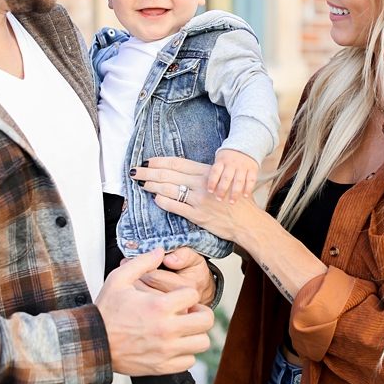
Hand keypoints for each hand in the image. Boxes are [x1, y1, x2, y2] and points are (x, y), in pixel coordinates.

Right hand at [97, 248, 213, 376]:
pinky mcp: (163, 366)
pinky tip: (173, 344)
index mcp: (159, 306)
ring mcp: (167, 350)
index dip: (187, 292)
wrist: (94, 343)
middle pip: (206, 320)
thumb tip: (160, 251)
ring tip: (183, 329)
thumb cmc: (106, 311)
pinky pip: (190, 360)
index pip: (193, 294)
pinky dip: (185, 353)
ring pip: (202, 342)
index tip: (179, 296)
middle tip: (188, 311)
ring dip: (195, 334)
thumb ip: (142, 263)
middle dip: (200, 312)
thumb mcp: (118, 280)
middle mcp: (167, 329)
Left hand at [132, 156, 266, 249]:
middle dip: (148, 172)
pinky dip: (162, 201)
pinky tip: (155, 198)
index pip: (177, 163)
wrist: (248, 222)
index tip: (147, 161)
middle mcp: (202, 184)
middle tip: (135, 171)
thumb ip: (201, 174)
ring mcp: (199, 200)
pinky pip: (174, 206)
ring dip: (151, 185)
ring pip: (168, 189)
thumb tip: (180, 170)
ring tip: (142, 184)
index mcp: (207, 172)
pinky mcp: (198, 216)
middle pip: (168, 174)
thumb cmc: (235, 200)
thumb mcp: (221, 179)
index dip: (158, 161)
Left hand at [207, 148, 259, 203]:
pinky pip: (251, 179)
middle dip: (222, 190)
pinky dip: (248, 188)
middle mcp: (232, 163)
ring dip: (235, 192)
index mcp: (222, 161)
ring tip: (231, 201)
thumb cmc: (229, 156)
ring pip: (239, 180)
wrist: (246, 144)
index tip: (210, 191)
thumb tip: (210, 188)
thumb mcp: (220, 159)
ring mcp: (243, 166)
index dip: (212, 182)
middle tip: (219, 199)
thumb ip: (217, 172)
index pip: (215, 172)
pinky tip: (245, 196)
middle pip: (226, 178)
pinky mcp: (253, 169)